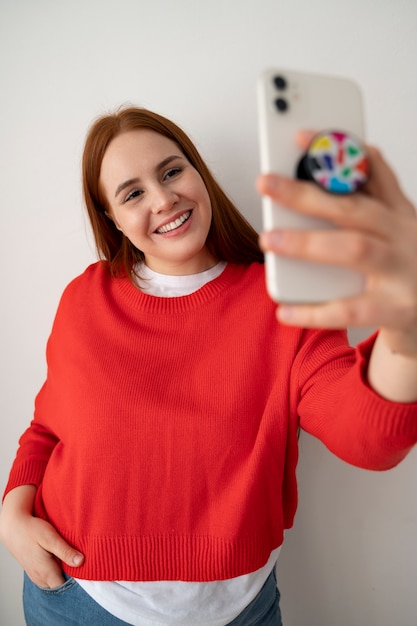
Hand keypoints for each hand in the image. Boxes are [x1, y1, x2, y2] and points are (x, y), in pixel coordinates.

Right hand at [0, 485, 83, 587]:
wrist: (13, 527)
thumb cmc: (32, 530)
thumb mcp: (50, 538)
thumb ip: (65, 551)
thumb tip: (81, 561)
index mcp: (46, 572)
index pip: (65, 586)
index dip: (76, 578)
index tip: (83, 566)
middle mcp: (40, 578)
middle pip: (61, 584)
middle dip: (71, 574)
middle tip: (76, 557)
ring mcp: (36, 576)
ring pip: (55, 580)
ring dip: (63, 570)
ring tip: (67, 555)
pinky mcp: (35, 572)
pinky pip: (49, 576)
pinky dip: (56, 568)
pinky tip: (58, 556)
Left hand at [257, 132, 416, 355]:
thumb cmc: (406, 269)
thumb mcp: (399, 228)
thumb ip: (380, 194)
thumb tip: (363, 149)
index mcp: (400, 215)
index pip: (368, 173)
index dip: (335, 152)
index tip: (300, 135)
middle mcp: (404, 238)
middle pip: (354, 208)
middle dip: (307, 193)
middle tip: (266, 183)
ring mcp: (403, 273)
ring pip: (355, 250)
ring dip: (308, 243)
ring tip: (270, 239)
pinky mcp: (397, 310)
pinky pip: (350, 310)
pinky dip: (314, 311)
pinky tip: (284, 309)